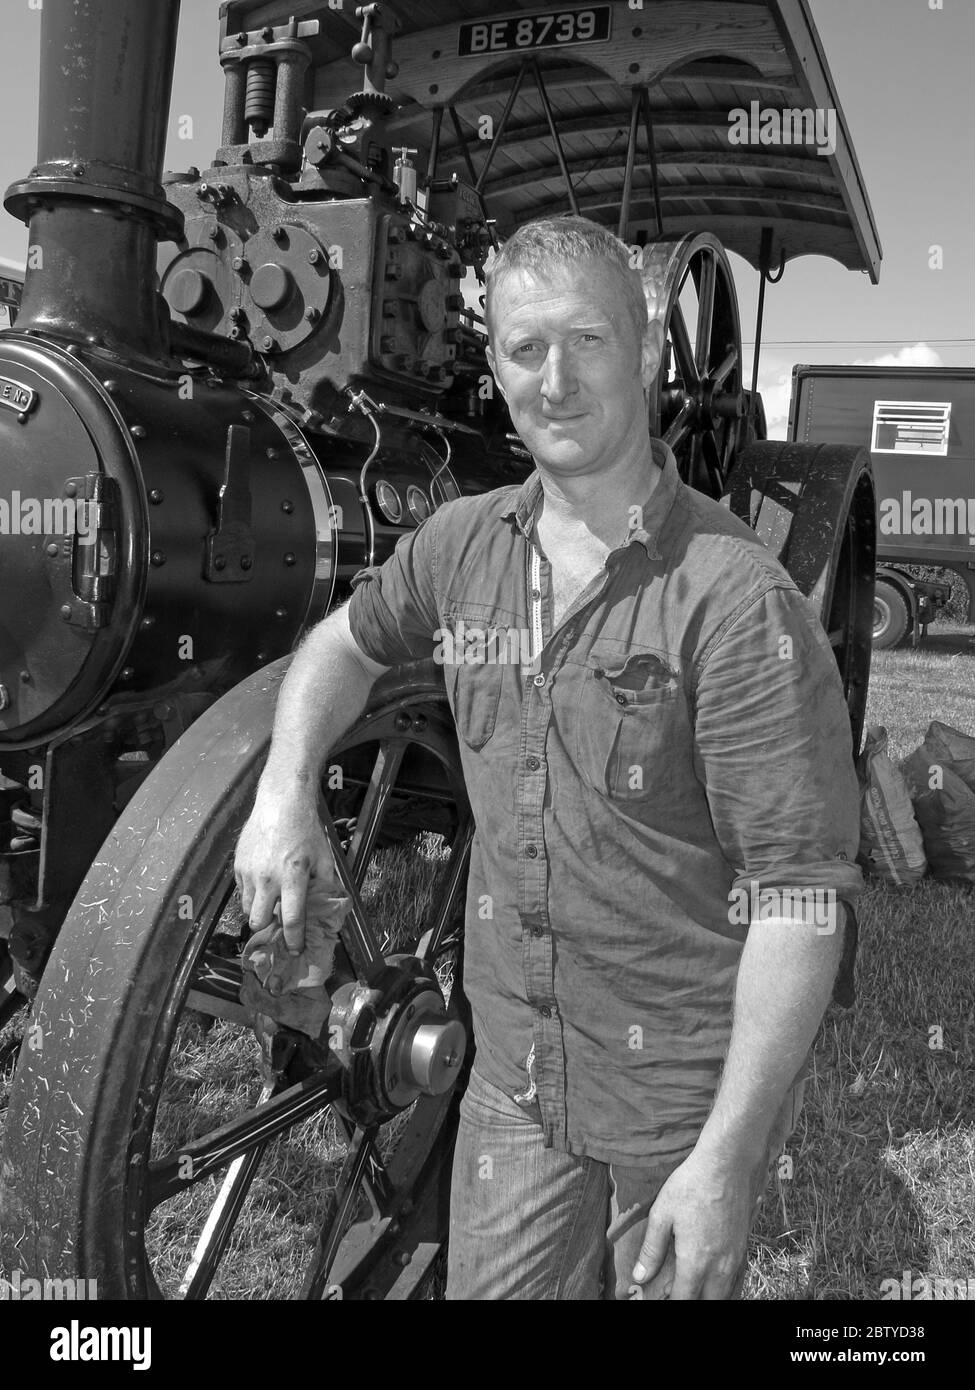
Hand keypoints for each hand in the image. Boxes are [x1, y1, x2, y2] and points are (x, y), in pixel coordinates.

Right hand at [234, 784, 343, 955]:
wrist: (281, 802)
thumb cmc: (305, 829)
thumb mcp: (323, 857)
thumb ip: (325, 884)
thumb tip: (328, 907)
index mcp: (293, 877)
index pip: (291, 920)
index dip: (293, 940)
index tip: (294, 950)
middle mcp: (267, 878)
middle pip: (259, 921)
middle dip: (269, 929)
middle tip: (278, 926)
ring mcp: (249, 872)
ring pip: (248, 908)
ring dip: (259, 912)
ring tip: (271, 905)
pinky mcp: (238, 865)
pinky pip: (241, 890)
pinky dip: (251, 894)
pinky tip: (263, 884)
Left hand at [630, 1147, 759, 1299]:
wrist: (728, 1163)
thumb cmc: (692, 1184)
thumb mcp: (662, 1214)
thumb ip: (651, 1249)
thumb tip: (640, 1276)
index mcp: (696, 1262)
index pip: (684, 1300)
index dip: (671, 1302)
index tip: (661, 1297)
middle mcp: (720, 1267)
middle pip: (708, 1302)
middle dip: (692, 1299)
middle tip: (675, 1291)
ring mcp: (736, 1258)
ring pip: (725, 1294)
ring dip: (709, 1295)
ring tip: (692, 1285)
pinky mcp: (745, 1246)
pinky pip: (737, 1279)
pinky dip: (724, 1285)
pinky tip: (712, 1275)